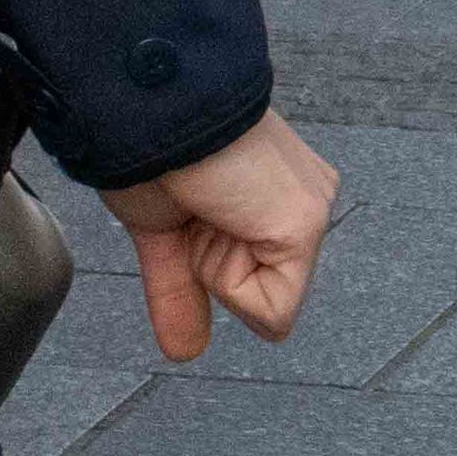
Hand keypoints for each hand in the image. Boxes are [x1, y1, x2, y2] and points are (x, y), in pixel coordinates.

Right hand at [99, 109, 337, 358]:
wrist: (146, 104)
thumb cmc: (149, 144)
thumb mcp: (165, 232)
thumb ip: (180, 291)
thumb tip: (186, 351)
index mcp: (277, 191)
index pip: (257, 278)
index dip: (200, 260)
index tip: (185, 205)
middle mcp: (306, 195)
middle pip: (263, 292)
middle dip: (211, 265)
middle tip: (194, 204)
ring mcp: (311, 208)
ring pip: (267, 303)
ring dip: (214, 267)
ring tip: (201, 202)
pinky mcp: (304, 224)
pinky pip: (271, 310)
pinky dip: (226, 282)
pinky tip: (216, 213)